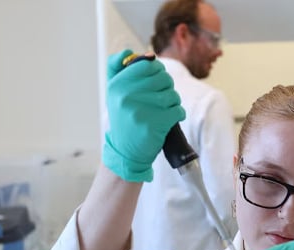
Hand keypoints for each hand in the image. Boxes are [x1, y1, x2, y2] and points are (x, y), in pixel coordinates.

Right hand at [102, 49, 185, 181]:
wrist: (126, 151)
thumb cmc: (125, 118)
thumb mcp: (115, 93)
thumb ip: (120, 68)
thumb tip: (142, 53)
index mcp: (117, 85)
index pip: (147, 64)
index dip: (157, 70)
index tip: (156, 80)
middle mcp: (126, 95)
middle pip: (163, 78)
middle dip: (167, 87)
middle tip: (161, 98)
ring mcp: (140, 110)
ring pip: (172, 94)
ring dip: (173, 102)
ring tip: (165, 109)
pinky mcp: (154, 124)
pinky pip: (177, 110)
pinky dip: (177, 114)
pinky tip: (169, 119)